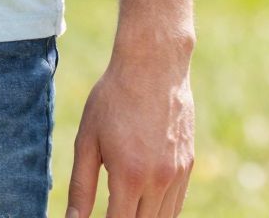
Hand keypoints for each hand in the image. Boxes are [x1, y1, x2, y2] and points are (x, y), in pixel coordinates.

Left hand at [64, 42, 195, 217]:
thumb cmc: (113, 98)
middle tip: (110, 208)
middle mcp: (158, 180)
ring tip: (123, 206)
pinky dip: (160, 211)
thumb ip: (81, 186)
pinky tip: (143, 203)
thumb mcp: (88, 139)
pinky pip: (176, 204)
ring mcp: (177, 174)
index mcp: (129, 175)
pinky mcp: (188, 165)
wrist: (153, 65)